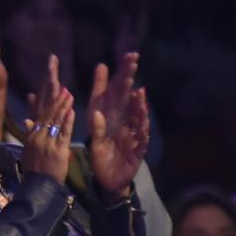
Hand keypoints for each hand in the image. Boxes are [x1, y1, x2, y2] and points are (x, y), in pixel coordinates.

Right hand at [20, 55, 73, 181]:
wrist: (38, 186)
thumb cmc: (36, 169)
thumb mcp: (30, 150)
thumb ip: (31, 133)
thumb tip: (28, 120)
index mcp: (32, 136)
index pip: (40, 115)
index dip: (48, 101)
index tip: (55, 88)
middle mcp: (38, 137)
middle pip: (47, 114)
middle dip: (56, 99)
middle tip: (63, 85)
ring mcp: (47, 143)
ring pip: (55, 122)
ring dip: (62, 106)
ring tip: (69, 94)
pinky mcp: (57, 150)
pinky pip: (62, 134)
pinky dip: (67, 122)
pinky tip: (71, 111)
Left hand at [88, 52, 148, 196]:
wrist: (108, 180)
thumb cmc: (103, 153)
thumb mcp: (95, 133)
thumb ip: (97, 116)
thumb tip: (94, 102)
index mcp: (115, 118)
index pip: (120, 92)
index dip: (123, 75)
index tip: (128, 56)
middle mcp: (127, 124)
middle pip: (131, 101)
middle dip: (133, 85)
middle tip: (135, 65)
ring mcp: (134, 137)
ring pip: (138, 120)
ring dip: (138, 108)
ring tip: (138, 95)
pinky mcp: (137, 152)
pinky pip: (140, 141)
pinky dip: (140, 133)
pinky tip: (141, 125)